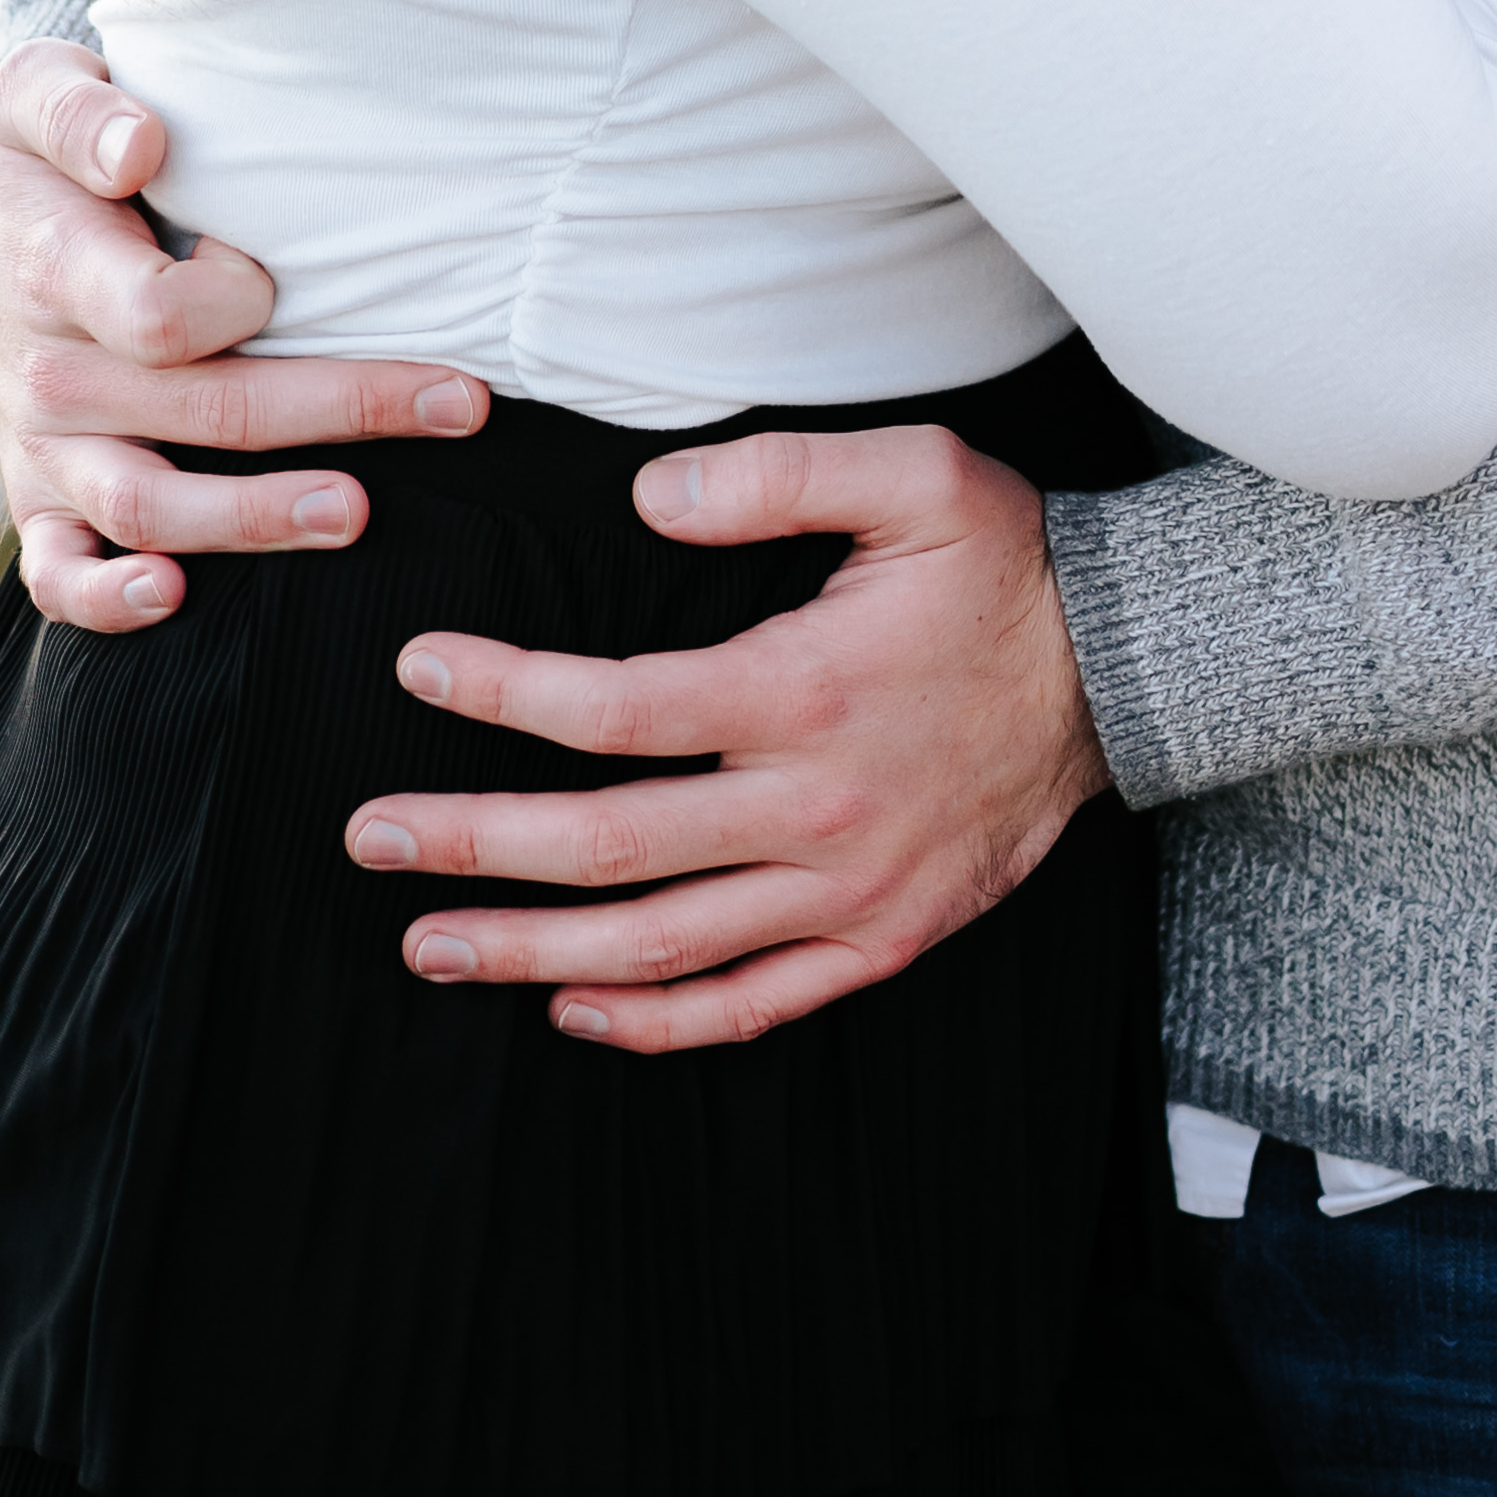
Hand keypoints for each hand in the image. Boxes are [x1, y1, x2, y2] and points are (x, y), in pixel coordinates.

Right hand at [0, 38, 485, 634]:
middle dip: (345, 407)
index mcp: (57, 271)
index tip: (277, 271)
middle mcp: (54, 373)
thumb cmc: (46, 155)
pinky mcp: (43, 499)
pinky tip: (175, 598)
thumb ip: (84, 111)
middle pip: (205, 410)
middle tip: (460, 402)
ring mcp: (49, 445)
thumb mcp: (41, 91)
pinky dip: (107, 602)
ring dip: (257, 520)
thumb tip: (140, 147)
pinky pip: (57, 576)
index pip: (165, 315)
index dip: (238, 298)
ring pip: (150, 508)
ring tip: (356, 513)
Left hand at [341, 424, 1110, 1048]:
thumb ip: (776, 475)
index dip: (504, 694)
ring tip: (431, 944)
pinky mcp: (883, 937)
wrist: (1125, 673)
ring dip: (533, 952)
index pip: (617, 709)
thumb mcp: (915, 475)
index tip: (419, 672)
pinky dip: (657, 1021)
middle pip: (611, 844)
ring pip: (663, 944)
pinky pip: (753, 1002)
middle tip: (371, 840)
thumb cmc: (1007, 565)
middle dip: (475, 845)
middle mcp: (817, 807)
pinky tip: (575, 1011)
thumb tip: (649, 499)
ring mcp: (849, 889)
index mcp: (806, 690)